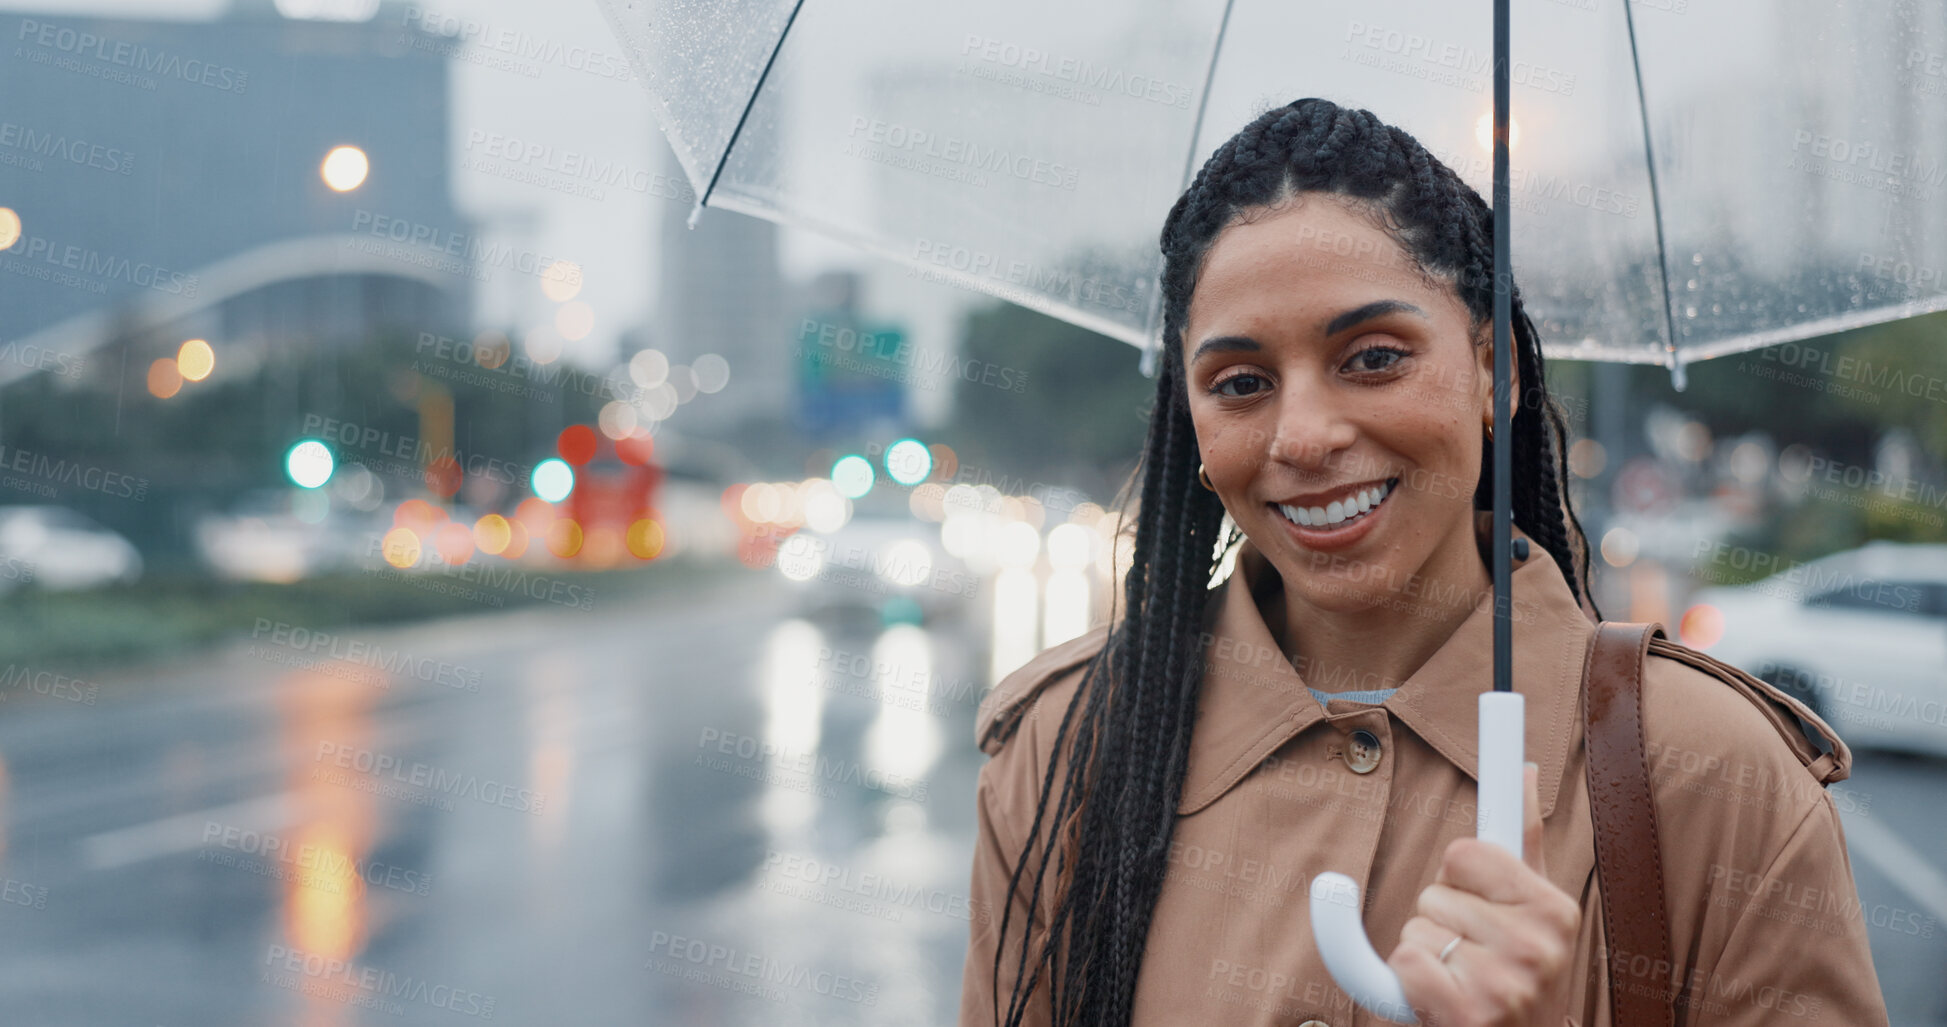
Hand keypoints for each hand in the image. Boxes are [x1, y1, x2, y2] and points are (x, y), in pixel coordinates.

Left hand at [1387, 763, 1580, 1026]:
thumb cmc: (1516, 976)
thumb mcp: (1533, 911)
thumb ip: (1525, 840)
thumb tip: (1526, 769)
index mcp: (1555, 910)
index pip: (1469, 854)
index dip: (1459, 868)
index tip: (1481, 789)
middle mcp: (1537, 947)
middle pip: (1435, 892)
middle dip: (1440, 918)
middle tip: (1471, 951)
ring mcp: (1503, 984)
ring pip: (1416, 929)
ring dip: (1425, 952)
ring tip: (1462, 977)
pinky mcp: (1464, 1015)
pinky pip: (1401, 964)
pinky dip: (1407, 981)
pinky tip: (1440, 999)